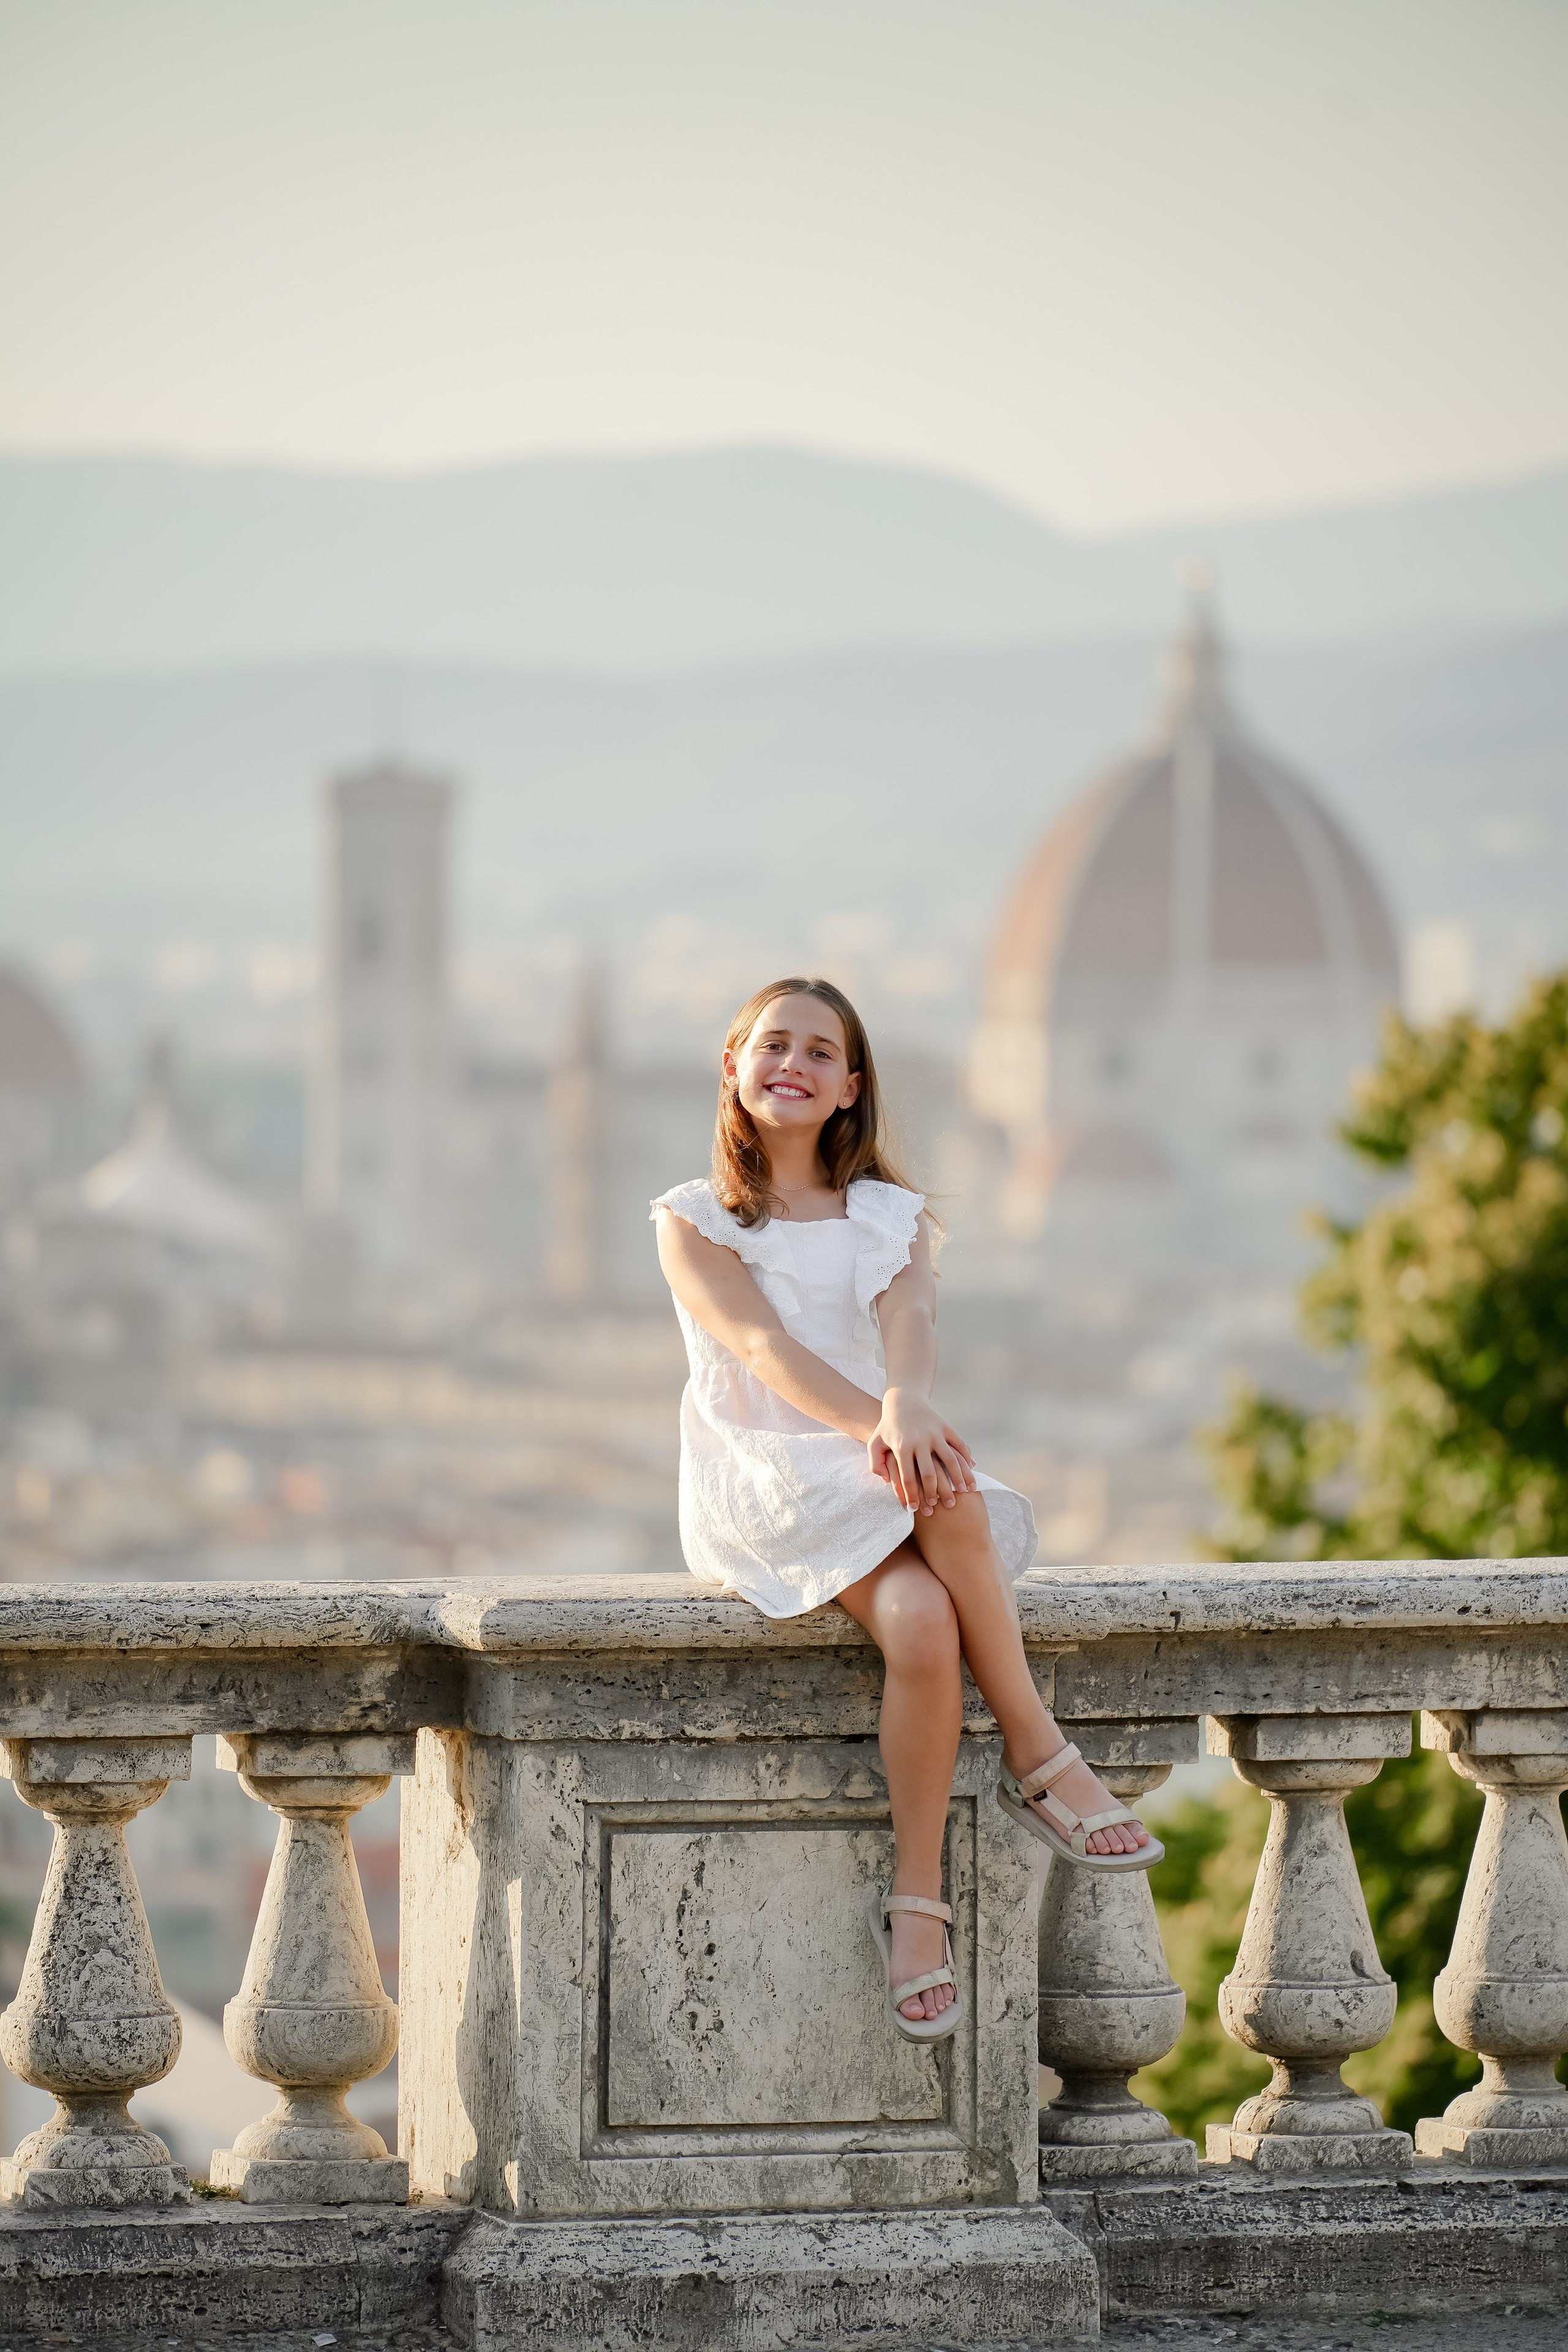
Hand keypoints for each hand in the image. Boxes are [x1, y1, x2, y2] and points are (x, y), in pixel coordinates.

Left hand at [869, 1390, 976, 1514]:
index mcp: (901, 1447)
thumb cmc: (887, 1426)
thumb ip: (875, 1463)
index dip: (912, 1496)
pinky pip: (959, 1445)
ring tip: (964, 1492)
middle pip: (930, 1473)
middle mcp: (919, 1441)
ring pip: (950, 1460)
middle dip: (936, 1493)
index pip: (907, 1478)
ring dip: (958, 1478)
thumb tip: (886, 1481)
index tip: (915, 1509)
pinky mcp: (945, 1427)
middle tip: (942, 1506)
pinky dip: (966, 1459)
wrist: (903, 1400)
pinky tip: (971, 1472)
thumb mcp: (874, 1442)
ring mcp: (935, 1433)